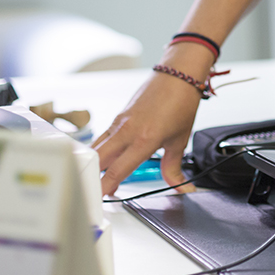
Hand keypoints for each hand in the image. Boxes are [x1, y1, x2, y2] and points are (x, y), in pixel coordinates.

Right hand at [92, 44, 210, 195]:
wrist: (178, 74)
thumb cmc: (181, 102)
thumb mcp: (180, 140)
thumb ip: (174, 169)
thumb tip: (183, 188)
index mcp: (144, 139)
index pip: (118, 170)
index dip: (106, 188)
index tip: (100, 200)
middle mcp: (127, 131)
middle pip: (99, 160)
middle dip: (92, 179)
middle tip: (92, 195)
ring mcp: (120, 123)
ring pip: (97, 148)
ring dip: (94, 165)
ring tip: (94, 182)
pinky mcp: (118, 117)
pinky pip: (102, 137)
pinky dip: (99, 151)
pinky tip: (102, 160)